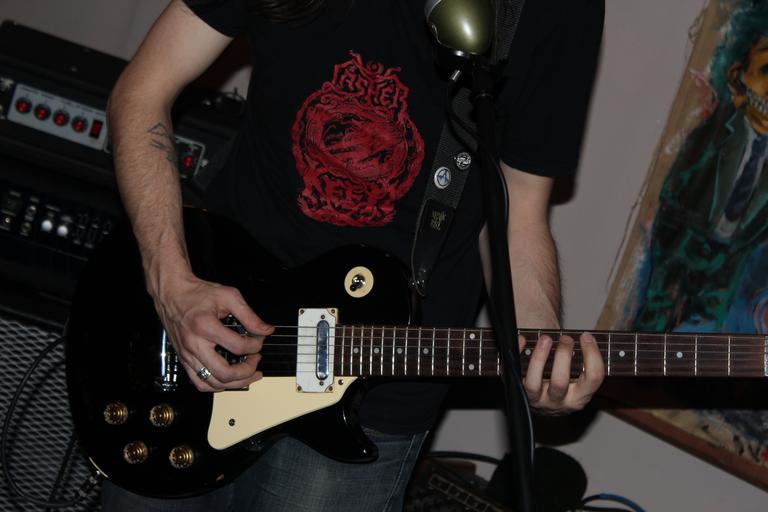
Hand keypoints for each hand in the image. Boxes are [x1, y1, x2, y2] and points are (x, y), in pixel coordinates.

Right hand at [152, 274, 273, 390]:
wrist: (171, 293)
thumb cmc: (196, 293)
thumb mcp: (228, 296)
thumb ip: (249, 315)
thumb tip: (265, 330)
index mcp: (205, 326)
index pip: (238, 346)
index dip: (255, 345)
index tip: (260, 338)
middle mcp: (194, 344)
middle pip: (225, 373)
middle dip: (247, 371)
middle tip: (256, 360)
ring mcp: (187, 355)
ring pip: (213, 383)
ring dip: (235, 383)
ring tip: (248, 375)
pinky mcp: (184, 359)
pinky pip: (199, 383)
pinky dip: (217, 386)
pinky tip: (228, 379)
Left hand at [519, 332, 603, 414]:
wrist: (543, 400)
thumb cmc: (563, 381)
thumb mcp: (580, 378)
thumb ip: (584, 362)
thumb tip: (586, 337)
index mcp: (579, 398)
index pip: (593, 379)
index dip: (592, 355)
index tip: (586, 337)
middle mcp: (557, 402)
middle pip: (560, 382)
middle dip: (562, 356)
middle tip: (565, 338)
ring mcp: (535, 399)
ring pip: (533, 383)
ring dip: (538, 358)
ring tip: (545, 339)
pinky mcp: (518, 391)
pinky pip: (513, 375)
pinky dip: (517, 354)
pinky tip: (522, 340)